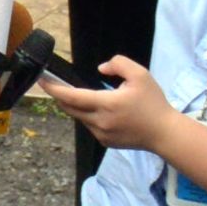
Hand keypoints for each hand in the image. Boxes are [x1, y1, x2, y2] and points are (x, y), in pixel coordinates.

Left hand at [30, 52, 179, 156]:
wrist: (165, 133)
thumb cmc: (153, 103)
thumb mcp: (140, 75)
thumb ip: (118, 64)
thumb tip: (101, 68)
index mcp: (106, 105)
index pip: (71, 97)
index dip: (53, 88)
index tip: (42, 80)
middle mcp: (99, 122)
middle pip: (70, 108)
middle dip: (60, 96)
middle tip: (55, 84)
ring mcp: (101, 134)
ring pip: (80, 117)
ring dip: (76, 106)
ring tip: (84, 95)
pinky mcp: (105, 141)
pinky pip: (90, 126)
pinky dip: (88, 116)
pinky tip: (99, 109)